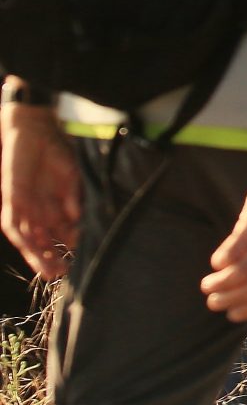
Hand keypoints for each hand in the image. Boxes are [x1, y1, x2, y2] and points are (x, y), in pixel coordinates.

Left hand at [1, 105, 80, 280]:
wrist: (35, 130)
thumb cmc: (55, 151)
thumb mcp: (71, 176)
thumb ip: (73, 196)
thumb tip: (76, 215)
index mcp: (54, 206)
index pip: (59, 233)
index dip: (66, 247)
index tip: (76, 261)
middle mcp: (37, 210)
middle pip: (42, 240)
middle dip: (50, 258)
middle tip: (61, 273)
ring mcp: (24, 206)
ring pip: (27, 237)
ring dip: (36, 253)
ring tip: (48, 268)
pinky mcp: (12, 198)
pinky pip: (13, 222)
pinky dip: (22, 235)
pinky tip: (30, 246)